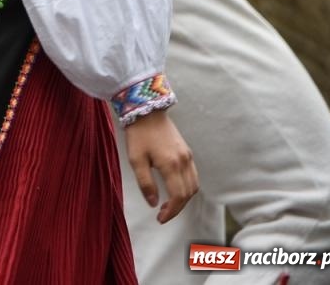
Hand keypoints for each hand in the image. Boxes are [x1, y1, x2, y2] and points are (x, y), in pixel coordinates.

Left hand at [124, 108, 197, 223]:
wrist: (147, 111)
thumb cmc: (138, 134)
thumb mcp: (135, 159)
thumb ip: (145, 182)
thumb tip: (153, 203)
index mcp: (171, 164)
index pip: (178, 196)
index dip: (171, 211)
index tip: (160, 218)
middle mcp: (184, 162)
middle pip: (188, 194)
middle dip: (177, 208)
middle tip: (162, 214)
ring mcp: (188, 156)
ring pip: (194, 185)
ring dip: (184, 199)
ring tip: (168, 205)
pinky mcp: (187, 152)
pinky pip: (193, 176)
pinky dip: (187, 187)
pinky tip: (175, 189)